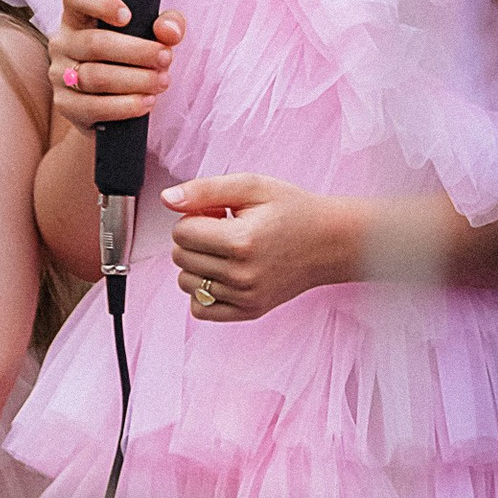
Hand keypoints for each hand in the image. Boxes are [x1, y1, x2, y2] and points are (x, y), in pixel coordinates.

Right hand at [51, 0, 182, 137]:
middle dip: (137, 52)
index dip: (99, 3)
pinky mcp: (65, 105)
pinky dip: (125, 105)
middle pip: (95, 43)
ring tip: (162, 81)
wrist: (113, 107)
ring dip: (136, 80)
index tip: (128, 16)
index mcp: (79, 16)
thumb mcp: (151, 36)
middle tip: (166, 58)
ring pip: (96, 77)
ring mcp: (60, 74)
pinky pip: (93, 107)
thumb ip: (167, 25)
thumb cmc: (132, 59)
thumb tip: (169, 32)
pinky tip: (147, 101)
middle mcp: (63, 42)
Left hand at [163, 175, 352, 323]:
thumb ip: (205, 190)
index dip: (196, 216)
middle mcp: (242, 274)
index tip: (220, 213)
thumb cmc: (293, 211)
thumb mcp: (252, 186)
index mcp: (242, 241)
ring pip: (186, 282)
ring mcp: (246, 297)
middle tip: (226, 229)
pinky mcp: (249, 311)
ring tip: (228, 251)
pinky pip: (200, 309)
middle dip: (196, 238)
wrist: (330, 242)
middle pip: (180, 257)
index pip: (181, 232)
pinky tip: (223, 274)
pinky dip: (203, 291)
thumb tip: (167, 199)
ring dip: (198, 264)